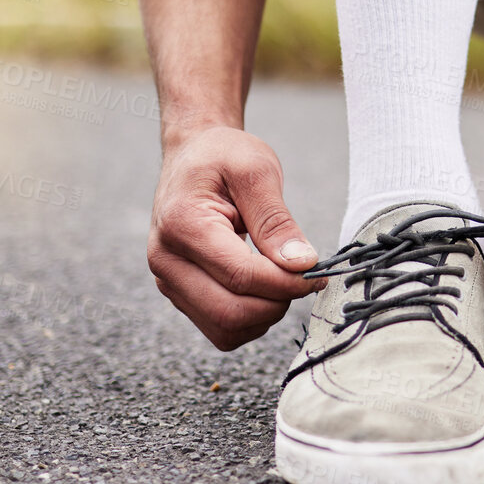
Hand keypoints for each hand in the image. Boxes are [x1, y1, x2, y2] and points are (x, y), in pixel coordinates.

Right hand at [146, 125, 321, 349]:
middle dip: (277, 303)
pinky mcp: (179, 293)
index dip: (287, 282)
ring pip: (224, 329)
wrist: (192, 154)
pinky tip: (264, 289)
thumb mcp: (256, 171)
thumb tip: (301, 264)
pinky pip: (220, 328)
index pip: (241, 276)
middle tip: (303, 278)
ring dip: (264, 315)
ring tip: (282, 279)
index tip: (317, 272)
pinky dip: (250, 319)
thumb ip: (277, 220)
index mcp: (182, 225)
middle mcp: (166, 260)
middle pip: (230, 312)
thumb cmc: (222, 156)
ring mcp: (168, 281)